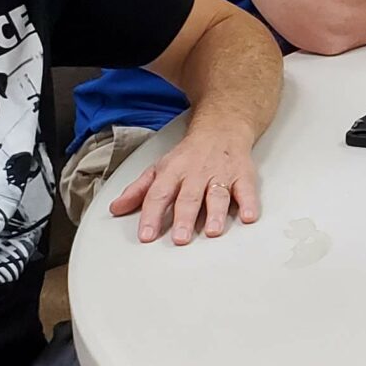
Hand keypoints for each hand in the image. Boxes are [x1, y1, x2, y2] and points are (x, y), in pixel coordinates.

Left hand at [109, 120, 262, 243]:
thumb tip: (116, 208)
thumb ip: (139, 191)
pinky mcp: (243, 175)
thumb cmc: (189, 154)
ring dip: (216, 213)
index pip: (158, 195)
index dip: (151, 215)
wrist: (221, 127)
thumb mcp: (159, 168)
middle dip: (184, 218)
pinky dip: (249, 203)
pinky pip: (246, 190)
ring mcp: (220, 174)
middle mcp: (196, 174)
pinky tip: (248, 216)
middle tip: (180, 238)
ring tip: (213, 231)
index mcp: (173, 172)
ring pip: (217, 195)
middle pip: (189, 197)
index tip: (147, 235)